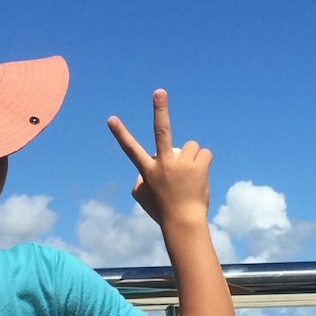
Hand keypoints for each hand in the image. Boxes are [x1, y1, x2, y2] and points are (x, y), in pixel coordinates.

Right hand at [107, 89, 210, 226]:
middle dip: (159, 109)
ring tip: (190, 175)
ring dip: (191, 157)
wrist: (184, 223)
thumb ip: (140, 182)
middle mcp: (164, 164)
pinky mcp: (199, 166)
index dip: (120, 133)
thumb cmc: (163, 211)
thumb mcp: (143, 199)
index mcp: (148, 170)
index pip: (131, 149)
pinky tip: (200, 176)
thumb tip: (144, 171)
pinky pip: (204, 153)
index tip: (111, 119)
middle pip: (161, 131)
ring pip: (190, 146)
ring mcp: (182, 164)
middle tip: (158, 92)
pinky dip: (204, 162)